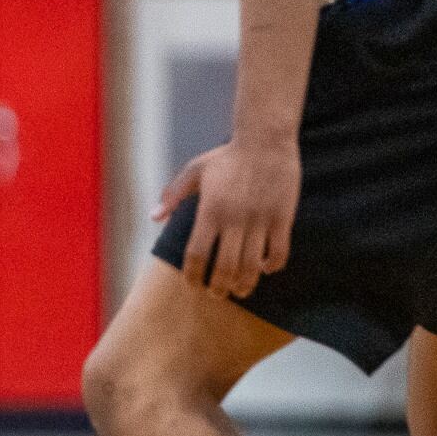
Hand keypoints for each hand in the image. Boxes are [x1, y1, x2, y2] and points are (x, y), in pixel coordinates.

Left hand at [155, 139, 300, 297]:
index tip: (193, 284)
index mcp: (210, 210)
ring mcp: (260, 219)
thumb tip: (154, 218)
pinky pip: (279, 250)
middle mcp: (235, 219)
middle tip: (217, 295)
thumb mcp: (195, 170)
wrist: (265, 140)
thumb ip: (173, 195)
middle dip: (219, 288)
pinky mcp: (282, 217)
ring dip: (245, 283)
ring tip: (239, 291)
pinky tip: (265, 269)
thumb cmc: (227, 156)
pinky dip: (272, 265)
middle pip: (225, 267)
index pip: (197, 253)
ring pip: (252, 264)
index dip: (194, 275)